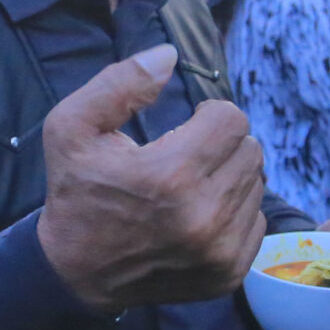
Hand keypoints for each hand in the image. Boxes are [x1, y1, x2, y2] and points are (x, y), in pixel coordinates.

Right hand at [38, 45, 267, 311]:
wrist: (75, 273)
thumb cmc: (76, 192)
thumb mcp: (71, 127)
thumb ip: (120, 82)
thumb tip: (171, 55)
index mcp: (169, 175)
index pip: (232, 120)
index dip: (210, 115)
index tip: (187, 127)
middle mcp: (203, 216)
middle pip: (250, 150)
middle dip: (223, 144)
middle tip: (188, 156)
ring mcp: (219, 251)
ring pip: (256, 185)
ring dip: (229, 177)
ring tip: (191, 186)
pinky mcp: (228, 274)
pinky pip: (257, 222)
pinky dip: (233, 212)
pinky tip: (199, 215)